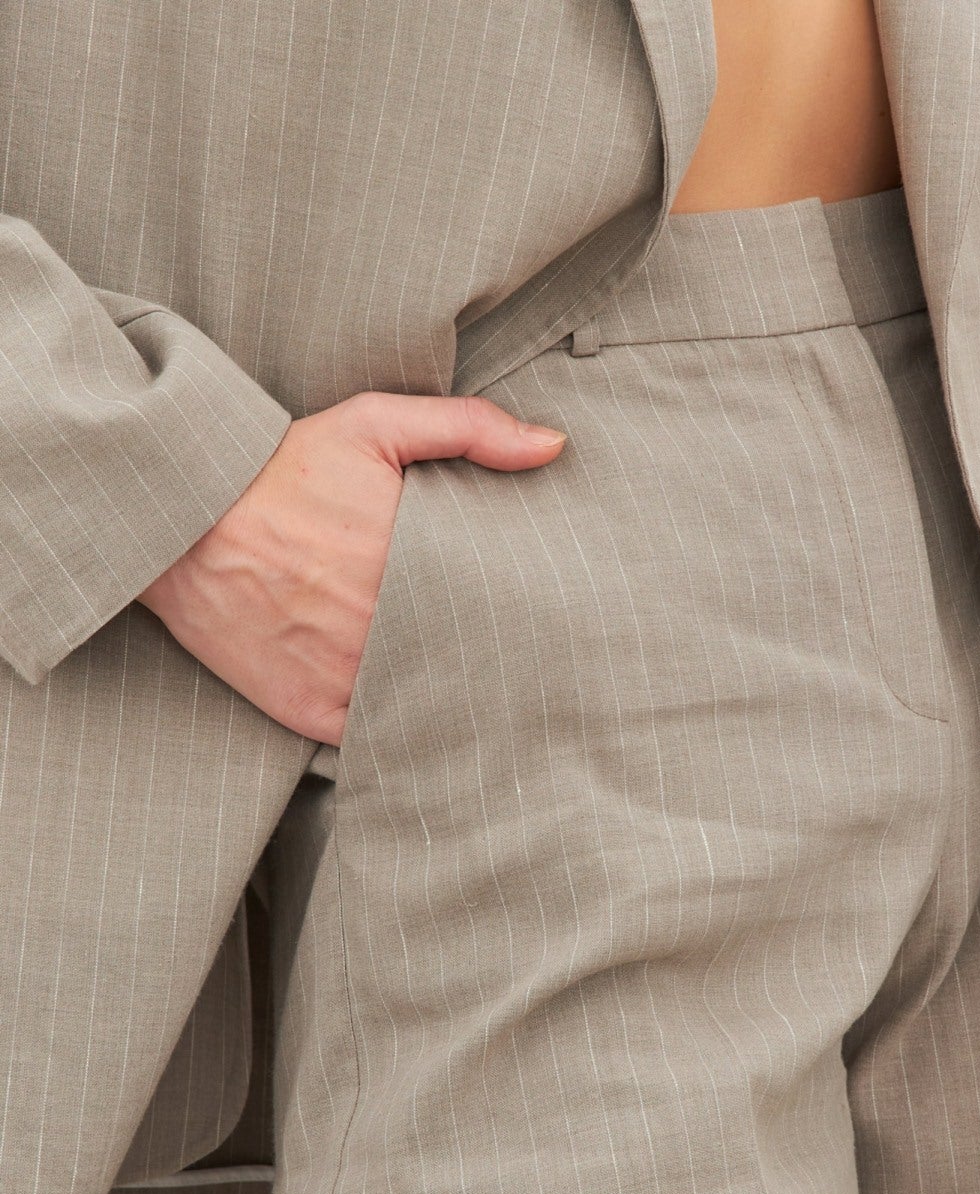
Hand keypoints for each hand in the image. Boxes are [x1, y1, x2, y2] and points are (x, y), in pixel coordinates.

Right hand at [136, 391, 566, 744]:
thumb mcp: (374, 425)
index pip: (492, 603)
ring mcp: (346, 676)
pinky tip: (418, 715)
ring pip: (424, 702)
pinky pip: (373, 735)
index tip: (533, 606)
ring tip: (479, 691)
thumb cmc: (282, 468)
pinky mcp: (310, 710)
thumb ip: (470, 429)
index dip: (516, 609)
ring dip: (449, 697)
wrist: (180, 519)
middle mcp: (381, 627)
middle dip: (488, 655)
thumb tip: (553, 447)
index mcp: (409, 561)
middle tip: (519, 656)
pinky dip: (395, 728)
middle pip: (464, 657)